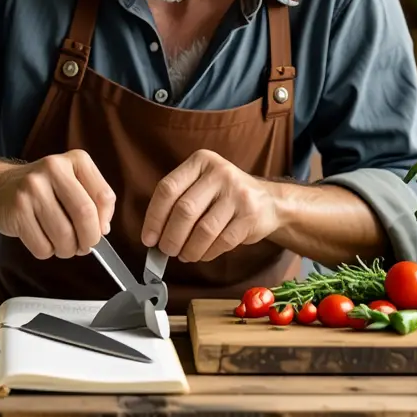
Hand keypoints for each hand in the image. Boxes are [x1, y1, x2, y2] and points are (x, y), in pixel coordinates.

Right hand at [0, 149, 115, 259]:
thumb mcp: (72, 184)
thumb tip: (103, 230)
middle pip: (85, 214)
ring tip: (62, 245)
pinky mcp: (17, 209)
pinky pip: (42, 245)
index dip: (104, 221)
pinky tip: (42, 240)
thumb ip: (93, 201)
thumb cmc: (43, 191)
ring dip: (67, 249)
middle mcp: (53, 168)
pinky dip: (47, 251)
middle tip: (84, 246)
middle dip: (89, 239)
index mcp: (75, 159)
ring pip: (64, 235)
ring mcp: (32, 188)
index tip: (99, 230)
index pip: (103, 197)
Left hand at [141, 149, 279, 262]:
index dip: (154, 217)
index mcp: (201, 161)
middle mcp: (220, 172)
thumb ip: (178, 201)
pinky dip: (207, 253)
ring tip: (184, 255)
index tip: (148, 238)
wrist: (268, 201)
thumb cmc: (225, 196)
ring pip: (203, 229)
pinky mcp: (250, 215)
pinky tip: (202, 254)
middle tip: (167, 250)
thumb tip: (153, 235)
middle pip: (184, 210)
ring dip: (189, 249)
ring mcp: (238, 193)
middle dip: (171, 237)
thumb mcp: (201, 184)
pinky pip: (222, 241)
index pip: (168, 188)